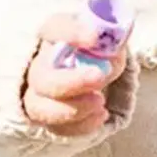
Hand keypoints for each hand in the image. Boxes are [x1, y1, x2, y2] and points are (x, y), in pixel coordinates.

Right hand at [21, 13, 128, 137]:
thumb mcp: (109, 41)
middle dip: (71, 81)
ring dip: (73, 109)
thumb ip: (113, 41)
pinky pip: (55, 128)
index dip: (71, 33)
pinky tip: (101, 116)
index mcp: (53, 36)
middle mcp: (39, 65)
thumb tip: (117, 40)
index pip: (53, 29)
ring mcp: (38, 95)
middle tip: (99, 77)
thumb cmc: (97, 51)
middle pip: (40, 77)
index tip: (95, 38)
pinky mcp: (47, 119)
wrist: (92, 72)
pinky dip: (80, 125)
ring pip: (39, 108)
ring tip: (100, 101)